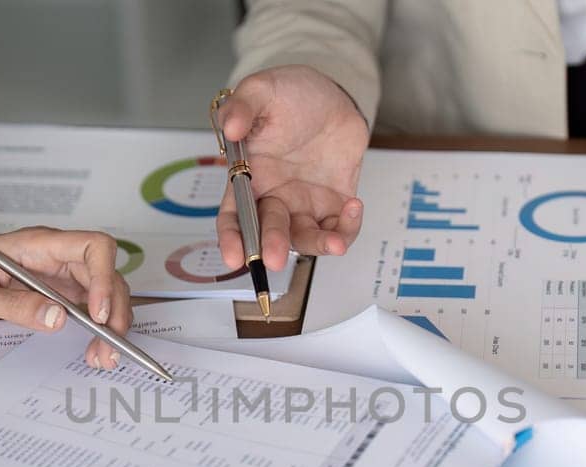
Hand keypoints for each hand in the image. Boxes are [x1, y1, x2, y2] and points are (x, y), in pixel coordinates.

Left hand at [0, 227, 134, 368]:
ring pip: (105, 292)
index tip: (98, 315)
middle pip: (108, 274)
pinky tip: (93, 349)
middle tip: (107, 350)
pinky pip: (90, 306)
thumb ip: (14, 306)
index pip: (92, 246)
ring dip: (112, 325)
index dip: (104, 278)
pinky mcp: (59, 292)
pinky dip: (99, 329)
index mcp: (38, 245)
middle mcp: (56, 256)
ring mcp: (60, 274)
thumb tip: (58, 318)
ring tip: (102, 357)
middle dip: (115, 313)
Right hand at [215, 65, 369, 270]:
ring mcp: (305, 203)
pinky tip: (354, 206)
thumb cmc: (289, 94)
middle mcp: (274, 197)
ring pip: (306, 237)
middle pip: (269, 231)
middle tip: (275, 258)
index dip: (231, 238)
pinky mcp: (334, 204)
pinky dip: (347, 228)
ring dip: (317, 245)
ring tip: (334, 243)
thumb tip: (230, 127)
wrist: (331, 93)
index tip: (233, 256)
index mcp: (248, 177)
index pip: (234, 215)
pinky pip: (339, 228)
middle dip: (272, 246)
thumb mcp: (261, 90)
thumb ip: (241, 106)